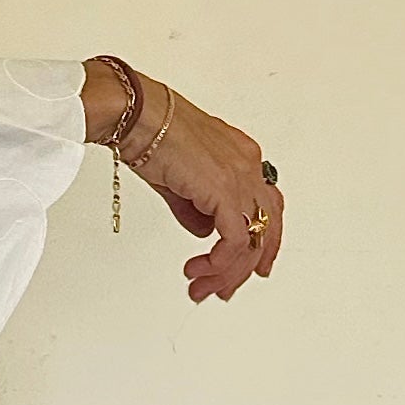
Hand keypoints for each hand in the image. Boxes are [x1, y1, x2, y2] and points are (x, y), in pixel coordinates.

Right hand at [87, 61, 283, 301]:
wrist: (137, 114)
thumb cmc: (147, 132)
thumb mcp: (176, 179)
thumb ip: (195, 208)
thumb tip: (203, 231)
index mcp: (241, 157)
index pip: (267, 206)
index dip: (264, 240)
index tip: (254, 268)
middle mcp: (248, 166)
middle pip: (267, 227)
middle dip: (247, 266)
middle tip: (225, 290)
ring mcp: (240, 177)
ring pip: (252, 240)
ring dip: (227, 272)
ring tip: (202, 287)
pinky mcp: (225, 191)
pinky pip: (234, 241)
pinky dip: (219, 263)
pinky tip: (199, 270)